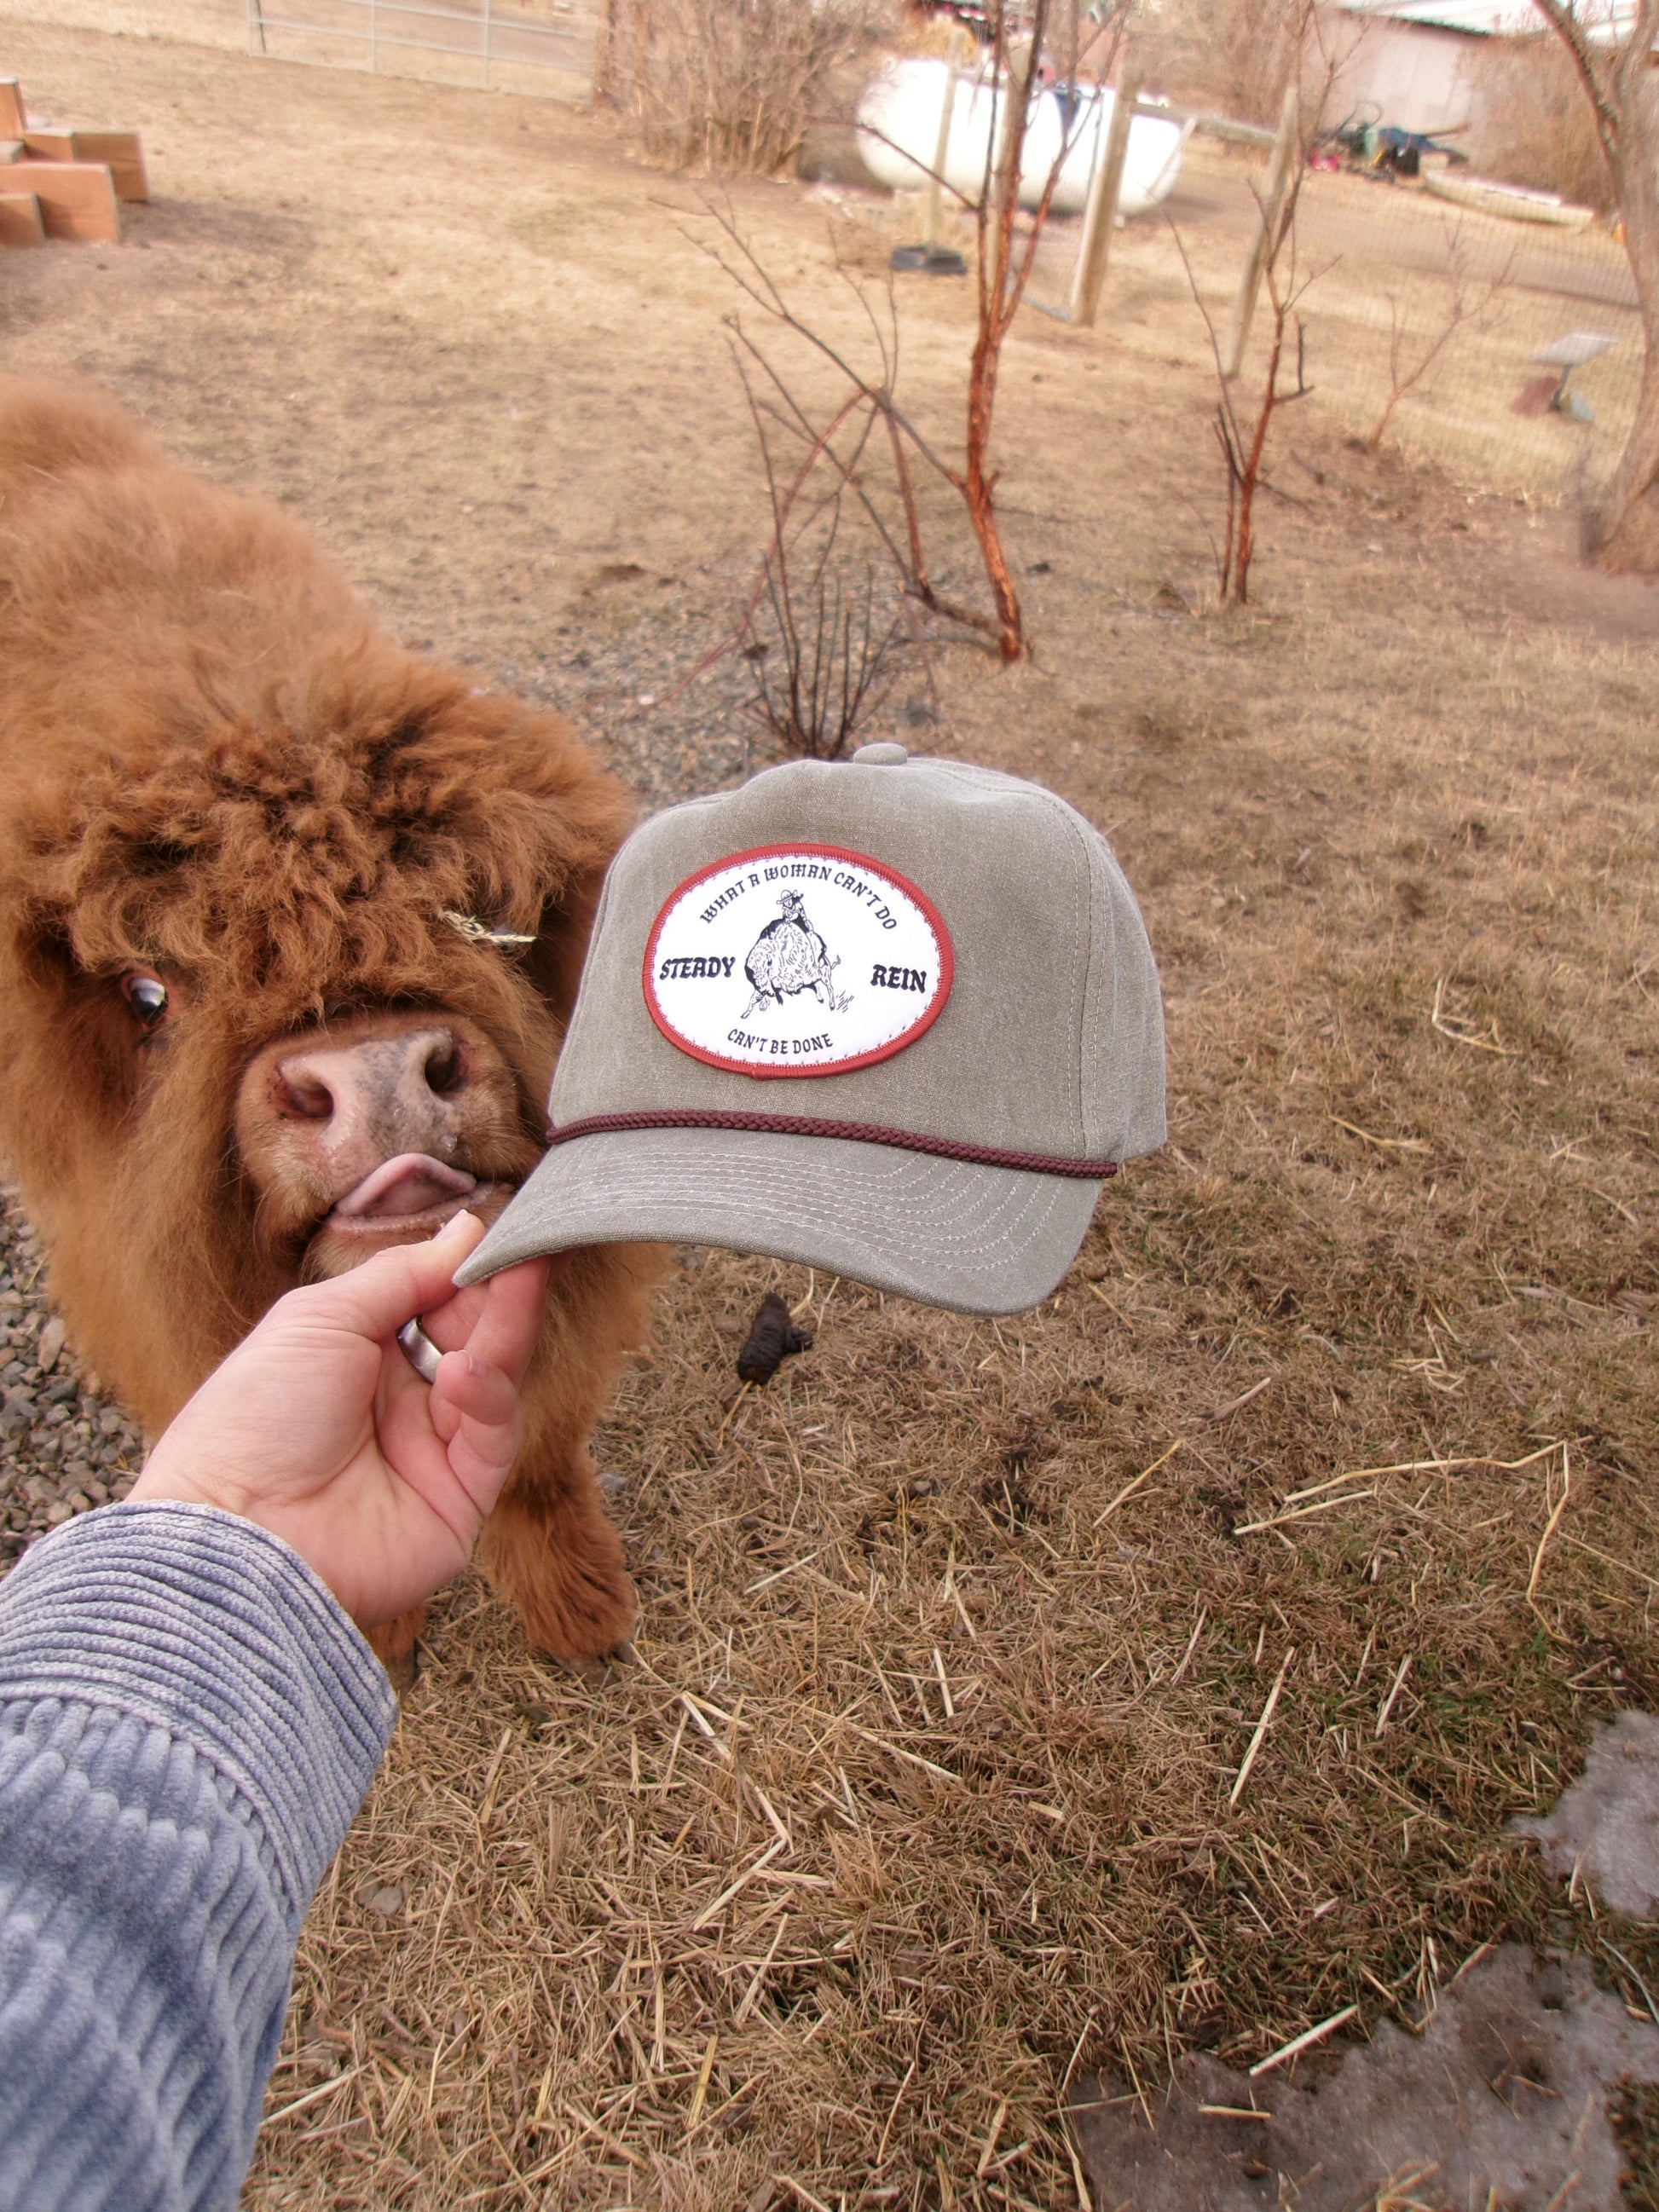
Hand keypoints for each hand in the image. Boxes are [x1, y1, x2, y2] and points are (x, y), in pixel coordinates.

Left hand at [131, 1213, 548, 1628]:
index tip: (505, 1233)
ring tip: (518, 1284)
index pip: (438, 1303)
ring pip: (493, 1383)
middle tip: (529, 1250)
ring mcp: (433, 1453)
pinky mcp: (459, 1502)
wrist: (235, 1532)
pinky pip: (491, 1441)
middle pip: (475, 1338)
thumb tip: (468, 1229)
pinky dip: (487, 1399)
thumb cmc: (255, 1416)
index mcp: (363, 1356)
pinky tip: (465, 1373)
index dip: (470, 1271)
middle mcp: (401, 1403)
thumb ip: (402, 1274)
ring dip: (507, 1331)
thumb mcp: (322, 1319)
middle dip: (501, 1293)